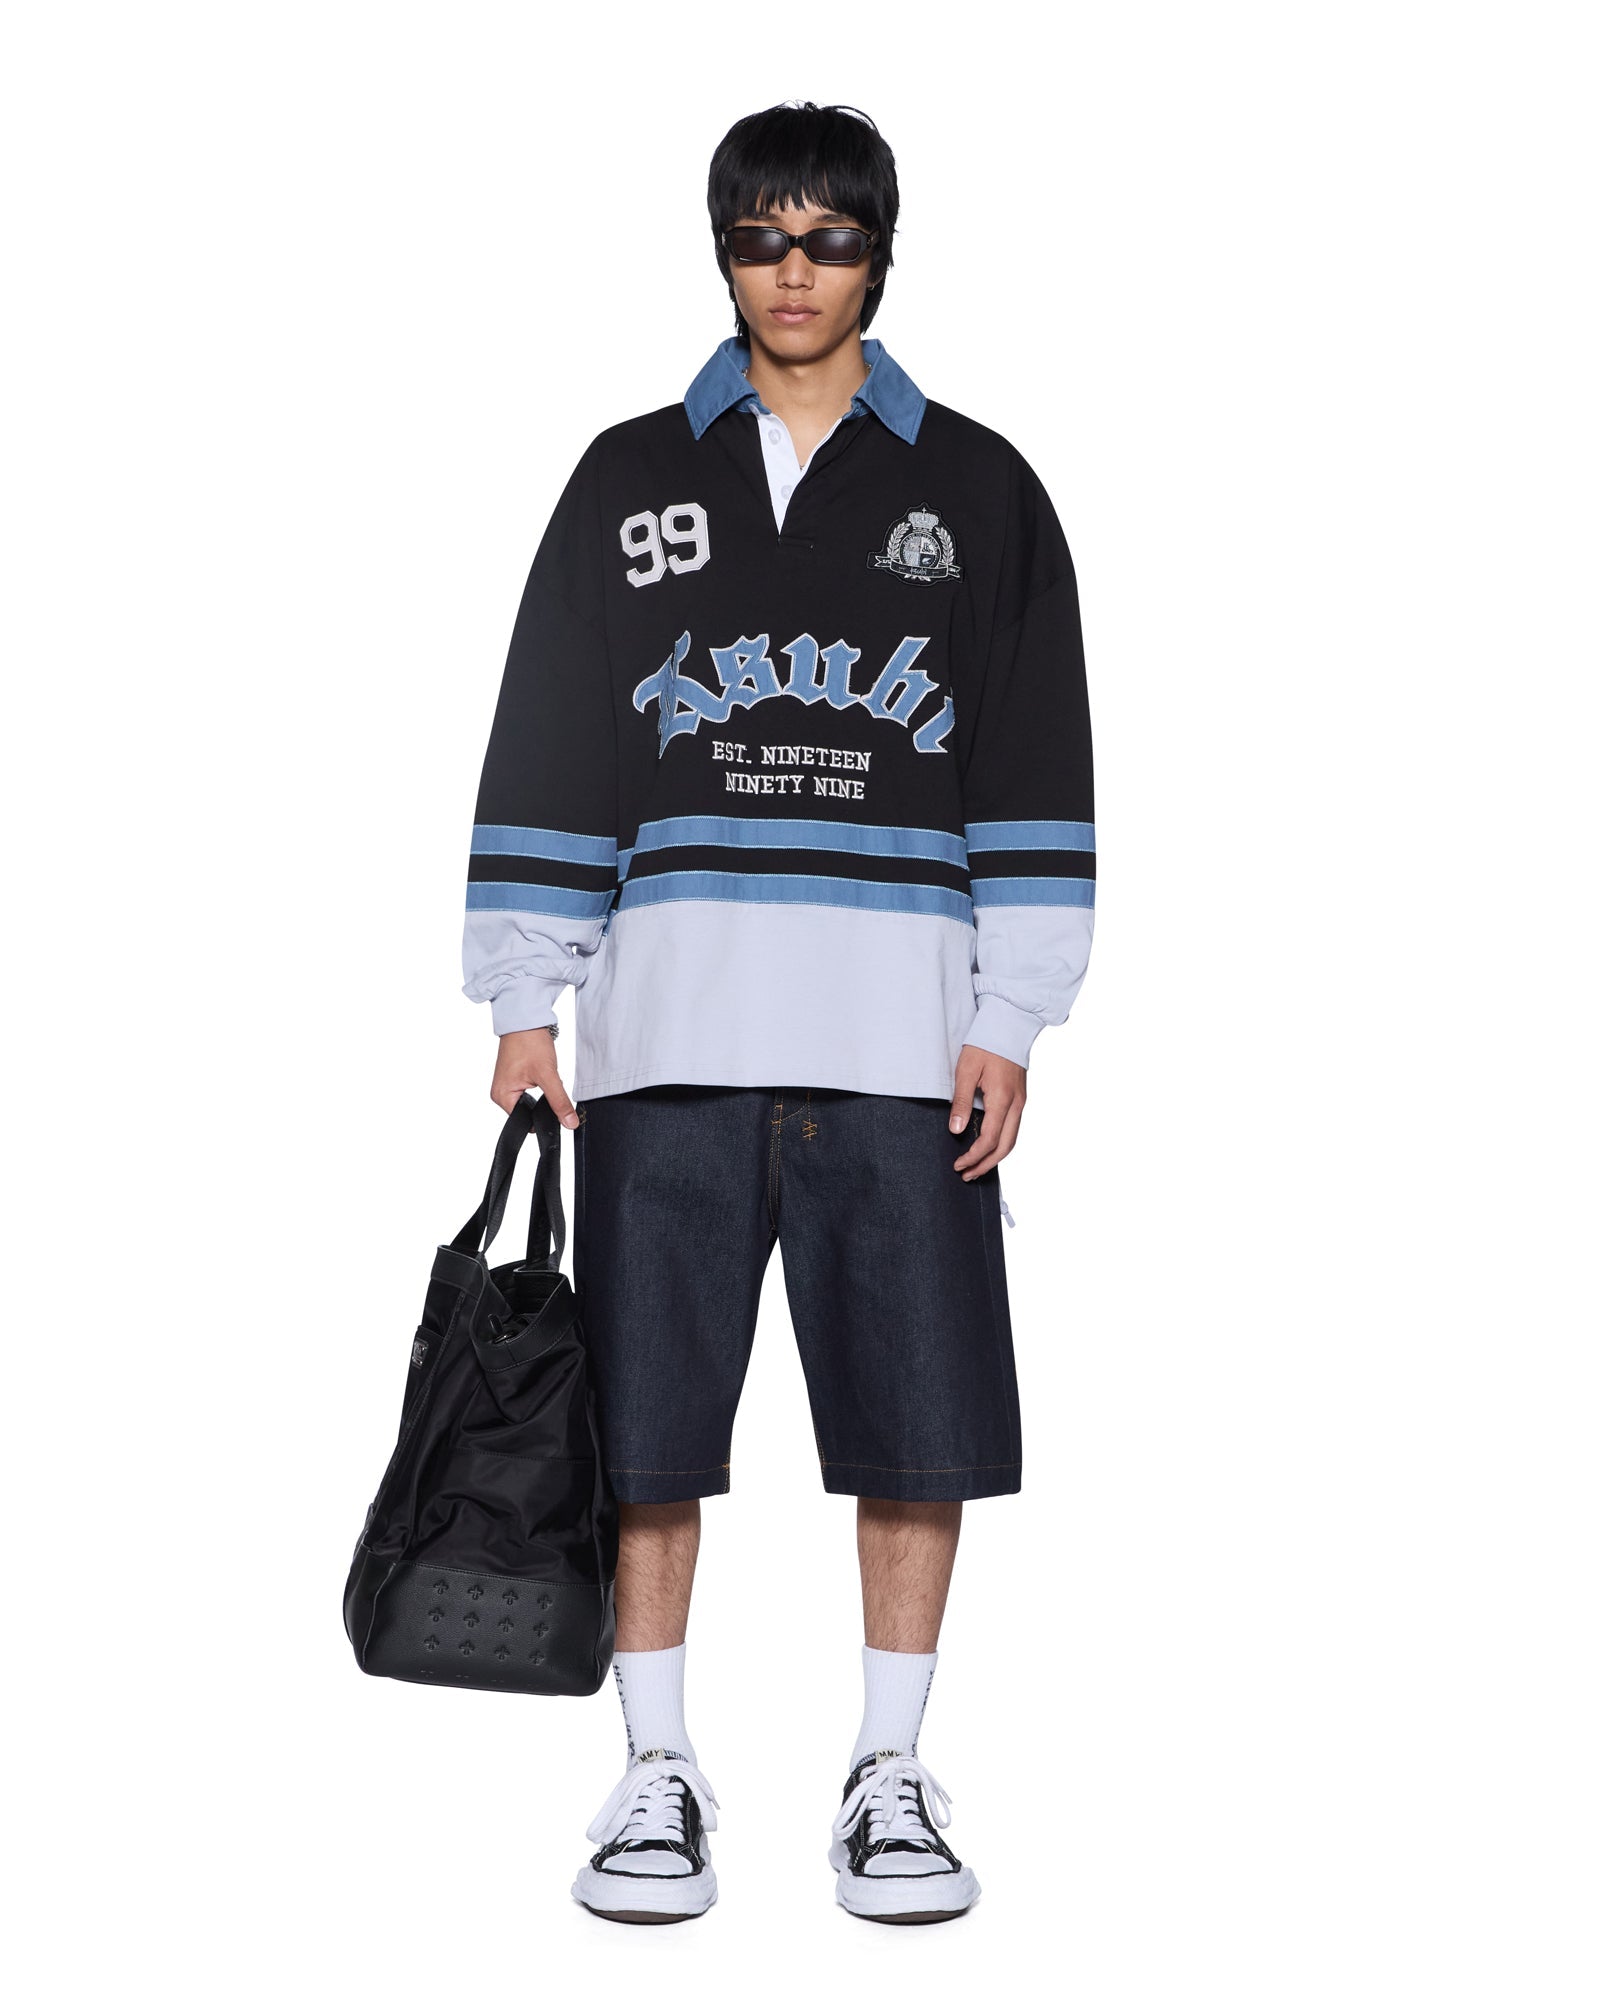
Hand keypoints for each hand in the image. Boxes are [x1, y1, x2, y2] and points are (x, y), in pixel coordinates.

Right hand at [491, 1026, 580, 1127]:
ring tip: (542, 1075)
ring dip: (541, 1093)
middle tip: (548, 1083)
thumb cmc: (529, 1042)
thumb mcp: (548, 1074)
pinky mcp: (512, 1078)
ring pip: (530, 1101)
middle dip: (542, 1103)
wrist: (525, 1019)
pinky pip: (528, 1091)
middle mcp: (500, 1094)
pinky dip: (539, 1085)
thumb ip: (559, 1102)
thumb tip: (569, 1123)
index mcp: (502, 1097)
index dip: (543, 1118)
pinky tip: (540, 1073)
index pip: (526, 1121)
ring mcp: (505, 1085)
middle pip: (528, 1112)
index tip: (555, 1107)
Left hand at [949, 1044, 1025, 1177]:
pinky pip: (1013, 1128)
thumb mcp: (965, 1071)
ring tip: (976, 1166)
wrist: (1008, 1025)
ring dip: (995, 1157)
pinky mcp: (1020, 1098)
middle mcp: (1016, 1104)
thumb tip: (956, 1130)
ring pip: (1012, 1140)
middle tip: (967, 1175)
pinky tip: (988, 1146)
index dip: (974, 1156)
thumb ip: (961, 1102)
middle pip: (1005, 1147)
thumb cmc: (985, 1044)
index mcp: (1002, 1099)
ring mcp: (1021, 1101)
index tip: (958, 1164)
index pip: (990, 1139)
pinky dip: (1001, 1143)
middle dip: (986, 1164)